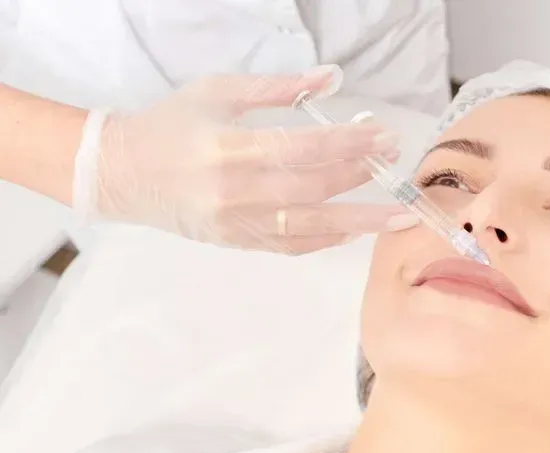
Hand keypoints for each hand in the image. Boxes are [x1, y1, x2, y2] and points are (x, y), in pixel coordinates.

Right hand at [72, 65, 414, 252]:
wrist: (122, 174)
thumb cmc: (170, 126)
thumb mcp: (219, 92)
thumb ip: (278, 88)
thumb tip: (330, 77)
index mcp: (231, 149)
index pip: (305, 148)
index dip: (350, 144)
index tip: (382, 136)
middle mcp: (238, 193)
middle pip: (315, 187)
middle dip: (362, 174)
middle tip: (395, 161)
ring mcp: (238, 224)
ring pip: (311, 227)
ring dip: (360, 221)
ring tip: (398, 216)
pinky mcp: (237, 243)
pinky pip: (291, 248)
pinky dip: (326, 241)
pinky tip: (354, 231)